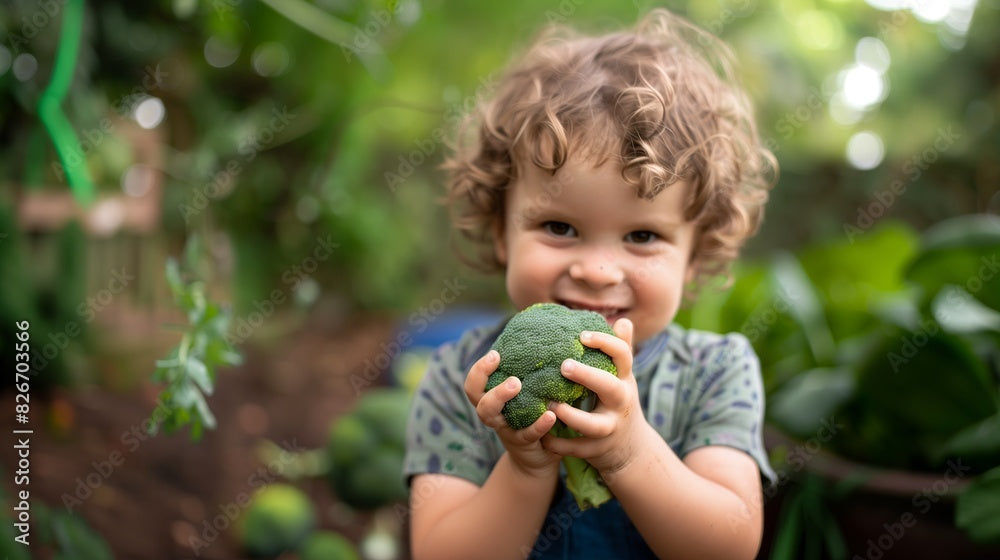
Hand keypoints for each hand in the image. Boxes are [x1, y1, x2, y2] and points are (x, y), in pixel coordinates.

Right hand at [464, 350, 560, 477]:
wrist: (538, 458)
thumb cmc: (532, 417)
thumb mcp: (527, 396)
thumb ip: (528, 374)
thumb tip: (543, 335)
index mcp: (492, 401)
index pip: (474, 384)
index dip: (480, 370)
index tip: (496, 354)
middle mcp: (494, 415)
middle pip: (478, 398)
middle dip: (485, 379)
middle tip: (509, 372)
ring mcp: (506, 430)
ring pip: (491, 416)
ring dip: (501, 396)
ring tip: (518, 384)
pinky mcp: (524, 444)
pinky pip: (528, 434)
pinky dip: (538, 424)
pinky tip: (551, 414)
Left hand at [542, 318, 653, 475]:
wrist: (630, 448)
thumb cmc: (617, 402)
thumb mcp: (623, 378)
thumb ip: (620, 351)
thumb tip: (623, 320)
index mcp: (624, 380)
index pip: (622, 356)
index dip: (605, 343)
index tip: (582, 335)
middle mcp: (620, 402)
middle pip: (610, 387)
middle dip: (588, 376)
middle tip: (564, 365)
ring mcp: (610, 428)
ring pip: (593, 424)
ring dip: (571, 415)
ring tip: (550, 404)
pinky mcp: (598, 450)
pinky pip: (577, 448)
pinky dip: (559, 444)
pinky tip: (543, 436)